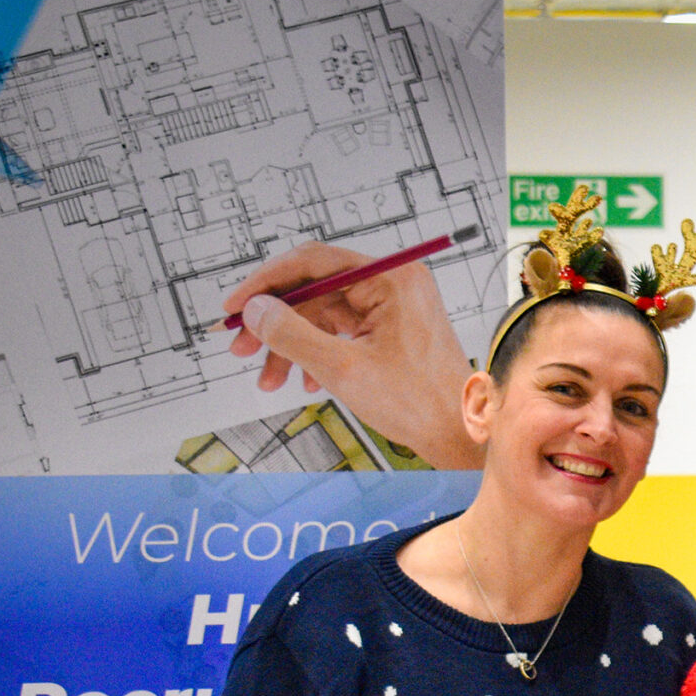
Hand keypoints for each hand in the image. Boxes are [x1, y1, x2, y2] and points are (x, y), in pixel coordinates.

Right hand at [222, 242, 477, 468]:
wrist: (459, 434)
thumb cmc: (421, 403)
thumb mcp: (342, 368)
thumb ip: (291, 334)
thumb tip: (256, 310)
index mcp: (391, 279)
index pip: (314, 261)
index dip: (267, 283)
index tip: (236, 306)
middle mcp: (394, 285)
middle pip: (314, 290)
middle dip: (275, 321)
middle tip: (241, 346)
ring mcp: (393, 308)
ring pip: (322, 315)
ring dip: (291, 344)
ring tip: (269, 378)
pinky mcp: (391, 330)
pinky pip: (339, 331)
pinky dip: (316, 353)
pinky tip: (302, 380)